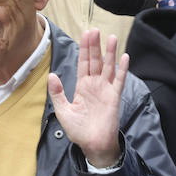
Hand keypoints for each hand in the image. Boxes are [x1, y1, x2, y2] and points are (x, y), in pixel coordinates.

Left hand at [49, 29, 126, 167]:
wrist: (92, 145)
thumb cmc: (78, 131)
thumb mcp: (63, 111)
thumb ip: (57, 93)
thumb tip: (51, 75)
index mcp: (82, 87)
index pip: (83, 64)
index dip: (84, 49)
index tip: (86, 34)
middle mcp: (95, 86)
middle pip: (95, 61)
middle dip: (95, 46)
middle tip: (95, 30)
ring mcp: (105, 90)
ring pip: (108, 67)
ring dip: (110, 53)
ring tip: (111, 37)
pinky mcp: (114, 97)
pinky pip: (119, 81)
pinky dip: (122, 69)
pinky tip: (124, 57)